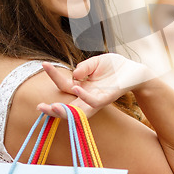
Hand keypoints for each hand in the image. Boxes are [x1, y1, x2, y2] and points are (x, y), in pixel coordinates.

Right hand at [37, 54, 154, 117]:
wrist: (134, 71)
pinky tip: (77, 89)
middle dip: (53, 110)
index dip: (54, 76)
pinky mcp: (107, 99)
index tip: (43, 64)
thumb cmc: (115, 67)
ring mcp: (97, 99)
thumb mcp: (97, 62)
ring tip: (52, 106)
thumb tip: (74, 75)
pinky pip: (93, 102)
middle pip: (67, 107)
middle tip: (39, 107)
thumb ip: (85, 67)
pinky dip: (84, 96)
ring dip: (65, 111)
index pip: (63, 85)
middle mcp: (87, 96)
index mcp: (82, 87)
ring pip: (79, 111)